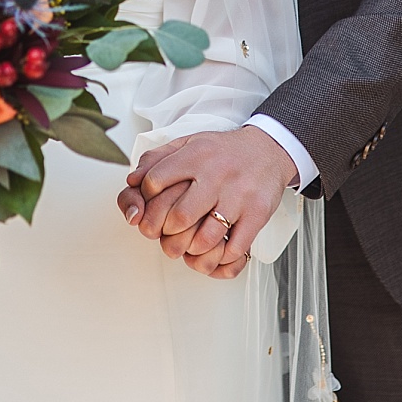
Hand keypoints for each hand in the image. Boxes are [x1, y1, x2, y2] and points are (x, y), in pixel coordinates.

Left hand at [119, 128, 297, 279]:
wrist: (269, 149)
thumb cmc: (223, 151)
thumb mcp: (188, 143)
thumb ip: (156, 159)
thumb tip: (132, 181)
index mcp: (195, 155)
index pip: (155, 181)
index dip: (145, 201)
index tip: (149, 207)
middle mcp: (216, 174)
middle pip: (179, 217)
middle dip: (167, 234)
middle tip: (167, 236)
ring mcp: (238, 195)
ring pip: (205, 238)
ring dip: (192, 250)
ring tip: (190, 246)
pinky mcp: (257, 213)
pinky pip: (234, 248)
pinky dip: (220, 258)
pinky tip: (214, 251)